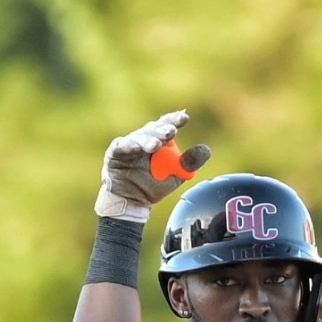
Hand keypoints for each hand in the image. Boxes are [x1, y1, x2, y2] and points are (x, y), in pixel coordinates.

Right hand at [95, 111, 211, 222]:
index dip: (175, 120)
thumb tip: (206, 150)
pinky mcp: (115, 153)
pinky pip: (121, 147)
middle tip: (171, 132)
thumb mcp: (175, 177)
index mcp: (158, 141)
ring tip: (155, 146)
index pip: (167, 126)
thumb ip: (188, 164)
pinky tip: (136, 148)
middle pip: (153, 129)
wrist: (133, 202)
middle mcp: (143, 139)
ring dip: (148, 140)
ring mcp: (129, 145)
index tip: (185, 118)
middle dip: (162, 129)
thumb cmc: (153, 186)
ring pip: (138, 138)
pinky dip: (128, 146)